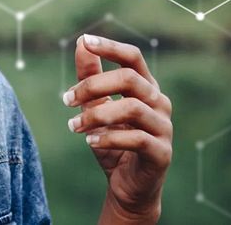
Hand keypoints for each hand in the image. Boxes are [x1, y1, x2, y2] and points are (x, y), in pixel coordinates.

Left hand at [62, 34, 172, 223]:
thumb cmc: (113, 143)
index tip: (86, 41)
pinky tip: (89, 142)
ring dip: (96, 115)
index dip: (111, 47)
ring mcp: (163, 127)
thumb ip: (91, 76)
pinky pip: (137, 138)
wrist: (127, 188)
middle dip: (93, 85)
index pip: (133, 57)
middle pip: (129, 79)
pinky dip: (109, 138)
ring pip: (131, 108)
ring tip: (73, 126)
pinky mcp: (162, 152)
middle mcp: (159, 102)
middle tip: (66, 99)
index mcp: (146, 87)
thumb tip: (81, 42)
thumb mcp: (96, 107)